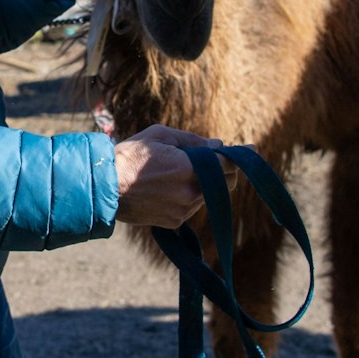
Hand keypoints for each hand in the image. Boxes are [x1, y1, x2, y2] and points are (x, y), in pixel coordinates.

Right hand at [112, 124, 239, 228]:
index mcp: (189, 167)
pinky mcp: (176, 221)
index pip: (227, 163)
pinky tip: (168, 188)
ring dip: (204, 184)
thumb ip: (193, 141)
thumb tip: (218, 146)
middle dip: (223, 171)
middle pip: (225, 182)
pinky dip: (189, 197)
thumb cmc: (130, 156)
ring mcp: (184, 210)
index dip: (242, 156)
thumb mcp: (160, 136)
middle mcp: (191, 192)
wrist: (105, 188)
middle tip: (213, 160)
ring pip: (209, 195)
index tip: (253, 150)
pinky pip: (192, 207)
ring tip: (179, 173)